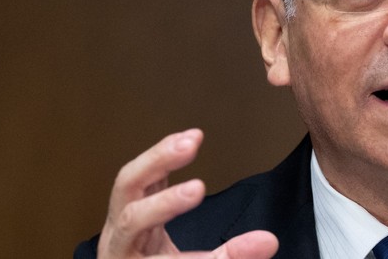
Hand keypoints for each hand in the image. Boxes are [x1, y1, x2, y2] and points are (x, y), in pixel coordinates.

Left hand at [96, 129, 278, 258]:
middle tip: (197, 189)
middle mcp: (120, 245)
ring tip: (191, 141)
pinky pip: (141, 173)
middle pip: (132, 219)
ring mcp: (119, 221)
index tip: (243, 242)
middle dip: (165, 203)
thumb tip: (268, 242)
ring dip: (160, 160)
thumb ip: (230, 256)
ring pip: (128, 185)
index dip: (203, 255)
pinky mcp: (129, 201)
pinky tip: (184, 141)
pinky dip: (163, 154)